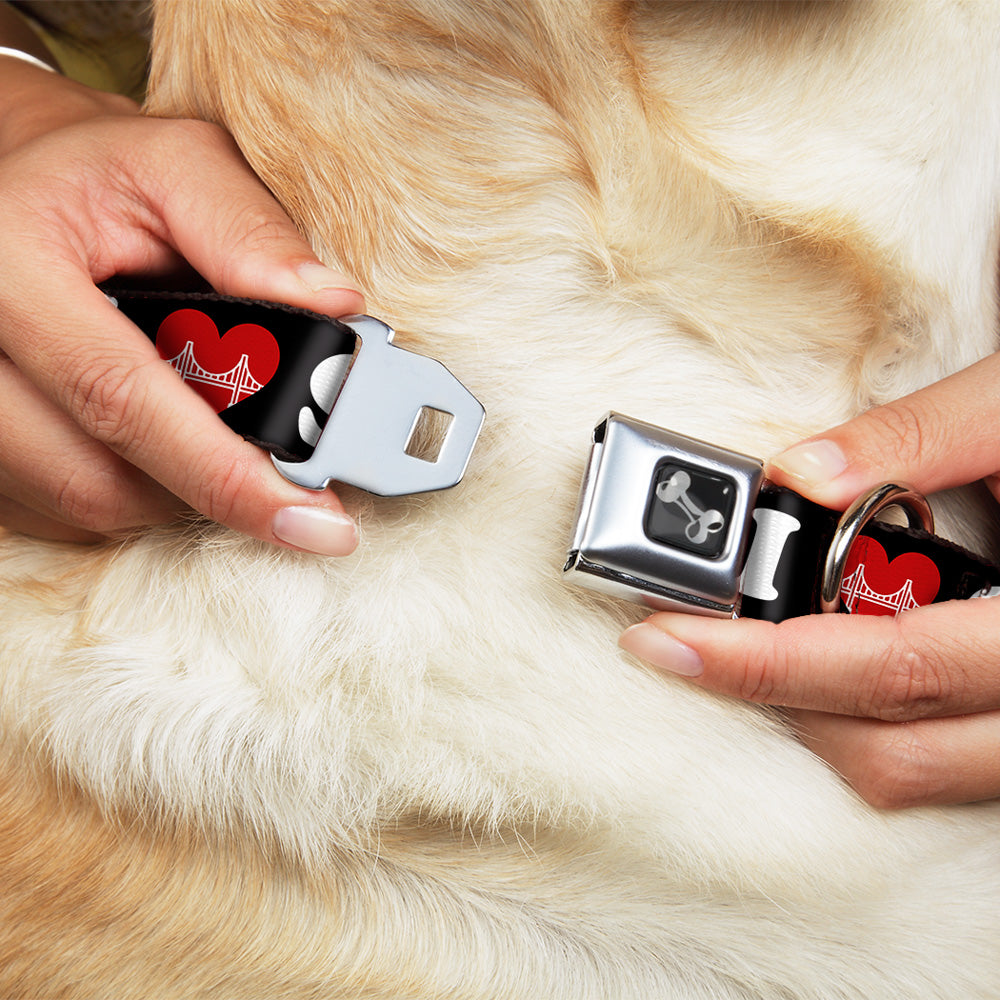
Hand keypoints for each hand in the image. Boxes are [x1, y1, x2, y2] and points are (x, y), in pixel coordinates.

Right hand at [0, 59, 363, 552]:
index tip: (314, 521)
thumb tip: (333, 306)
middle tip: (288, 480)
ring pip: (83, 503)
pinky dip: (133, 489)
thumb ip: (250, 231)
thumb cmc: (101, 175)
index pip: (122, 398)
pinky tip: (163, 440)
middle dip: (211, 488)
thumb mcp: (177, 166)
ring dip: (174, 489)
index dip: (225, 474)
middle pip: (98, 478)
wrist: (18, 186)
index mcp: (11, 266)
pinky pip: (60, 509)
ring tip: (219, 434)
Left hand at [620, 351, 999, 807]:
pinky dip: (865, 719)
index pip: (893, 669)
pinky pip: (939, 760)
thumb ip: (919, 437)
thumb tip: (798, 473)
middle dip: (770, 696)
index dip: (767, 663)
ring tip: (745, 644)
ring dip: (814, 716)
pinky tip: (825, 656)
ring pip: (913, 771)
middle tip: (683, 639)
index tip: (667, 638)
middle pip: (890, 749)